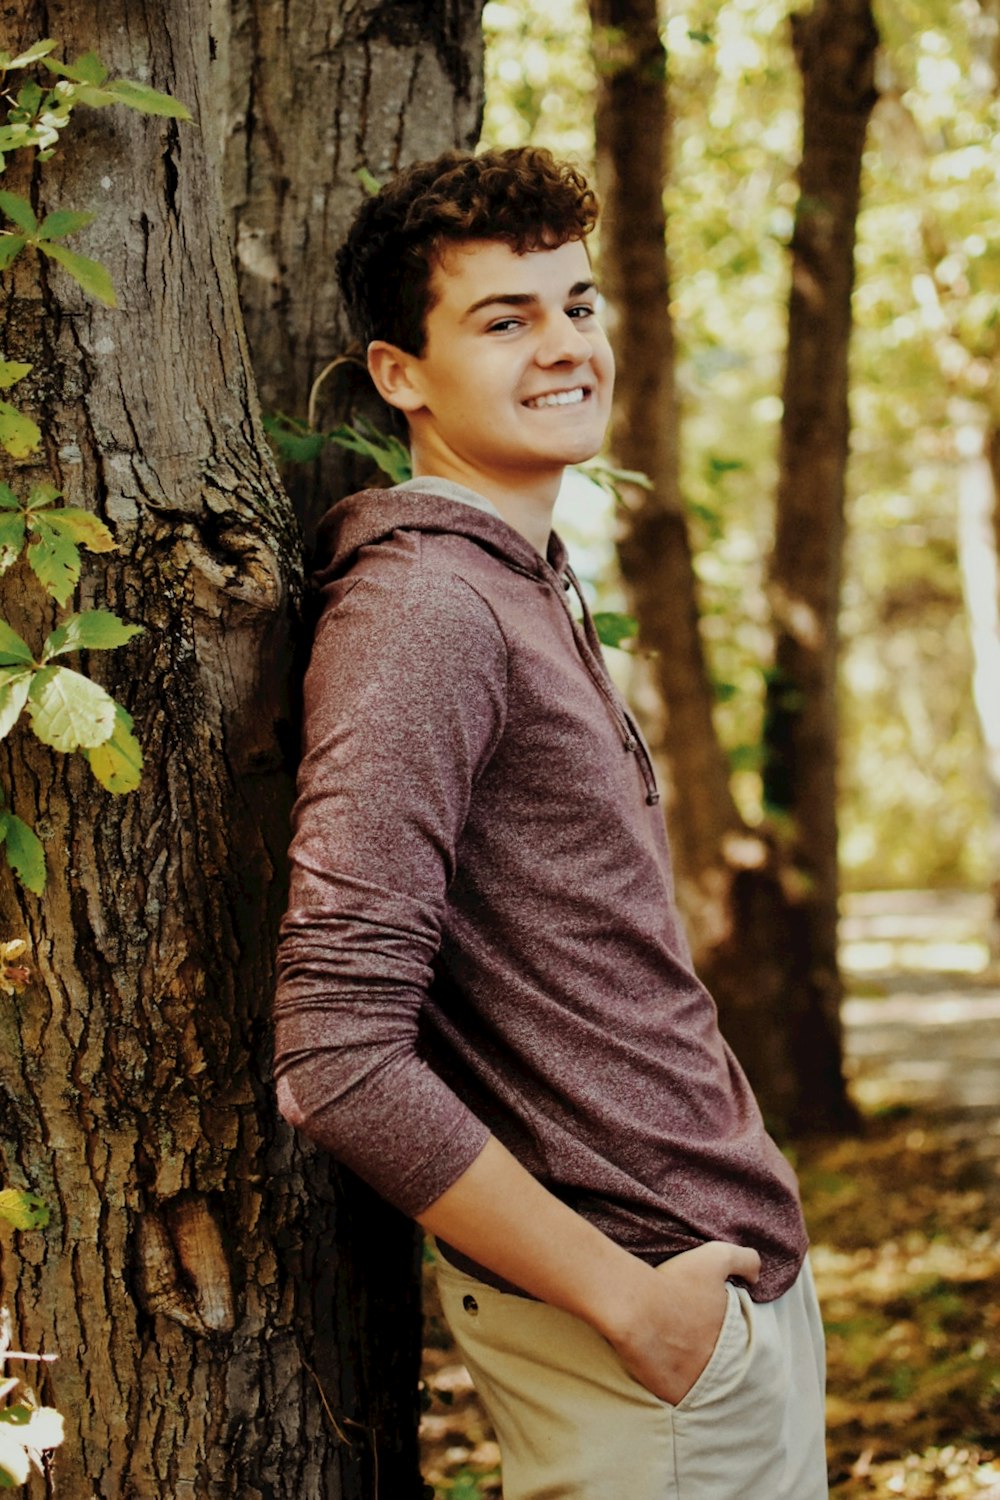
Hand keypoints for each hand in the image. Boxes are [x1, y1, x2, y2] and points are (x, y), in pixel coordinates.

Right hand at [604, 1241, 760, 1404]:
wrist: (636, 1307)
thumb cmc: (674, 1282)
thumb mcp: (716, 1257)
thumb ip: (744, 1260)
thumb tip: (756, 1276)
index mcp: (733, 1333)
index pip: (744, 1339)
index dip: (728, 1330)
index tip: (714, 1323)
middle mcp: (721, 1362)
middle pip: (725, 1362)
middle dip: (714, 1354)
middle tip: (695, 1340)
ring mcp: (699, 1382)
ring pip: (705, 1382)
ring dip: (697, 1372)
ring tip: (681, 1358)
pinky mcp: (675, 1396)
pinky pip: (681, 1398)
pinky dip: (678, 1389)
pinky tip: (667, 1374)